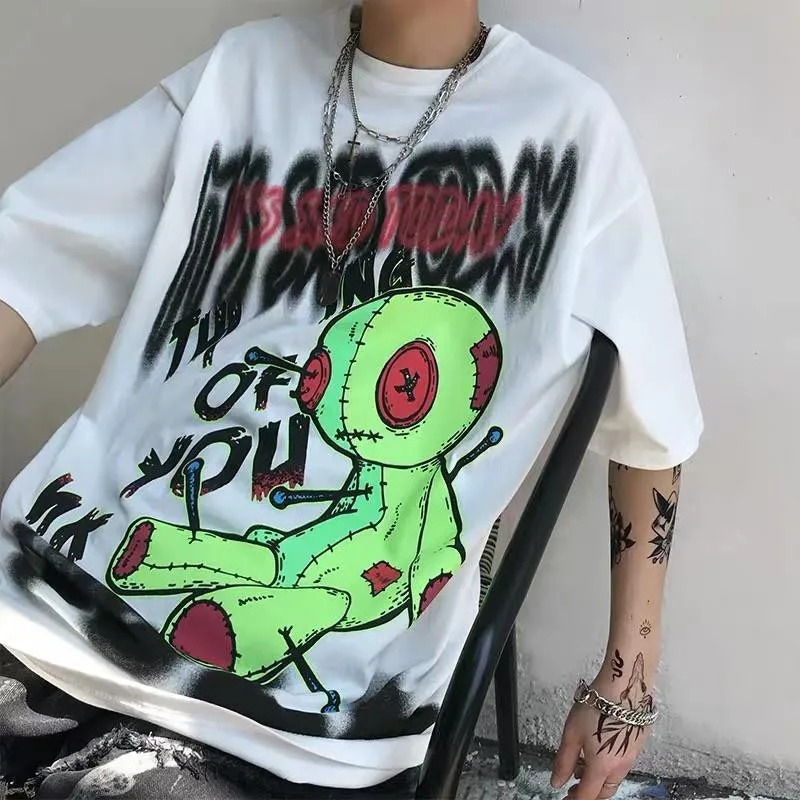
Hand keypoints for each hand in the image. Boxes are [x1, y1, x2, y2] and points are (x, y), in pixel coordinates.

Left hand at [550, 675, 652, 799]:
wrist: (624, 688)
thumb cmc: (597, 707)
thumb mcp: (572, 734)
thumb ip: (563, 761)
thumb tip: (556, 781)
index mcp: (602, 767)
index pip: (588, 795)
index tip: (565, 799)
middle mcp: (619, 766)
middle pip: (603, 792)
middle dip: (588, 793)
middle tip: (572, 788)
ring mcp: (630, 756)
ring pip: (612, 779)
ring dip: (596, 779)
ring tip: (580, 767)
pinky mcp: (636, 744)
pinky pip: (620, 765)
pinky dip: (607, 766)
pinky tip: (596, 753)